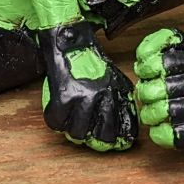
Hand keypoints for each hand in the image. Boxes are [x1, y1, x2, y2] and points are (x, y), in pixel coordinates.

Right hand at [37, 22, 136, 151]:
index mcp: (115, 93)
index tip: (113, 142)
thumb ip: (120, 100)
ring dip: (73, 130)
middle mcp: (100, 96)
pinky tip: (59, 114)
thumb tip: (127, 127)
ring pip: (78, 134)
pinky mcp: (62, 96)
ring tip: (72, 121)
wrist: (70, 42)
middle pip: (103, 136)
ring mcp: (81, 97)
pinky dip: (56, 121)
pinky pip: (57, 122)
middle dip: (96, 139)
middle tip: (88, 131)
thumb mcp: (114, 78)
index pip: (123, 128)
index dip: (119, 140)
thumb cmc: (91, 62)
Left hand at [134, 27, 183, 149]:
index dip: (146, 67)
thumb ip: (161, 40)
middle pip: (159, 88)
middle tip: (146, 93)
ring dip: (149, 113)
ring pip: (163, 111)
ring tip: (151, 111)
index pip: (163, 63)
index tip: (144, 72)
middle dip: (145, 91)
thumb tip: (142, 53)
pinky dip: (158, 132)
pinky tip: (159, 126)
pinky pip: (172, 135)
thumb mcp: (182, 46)